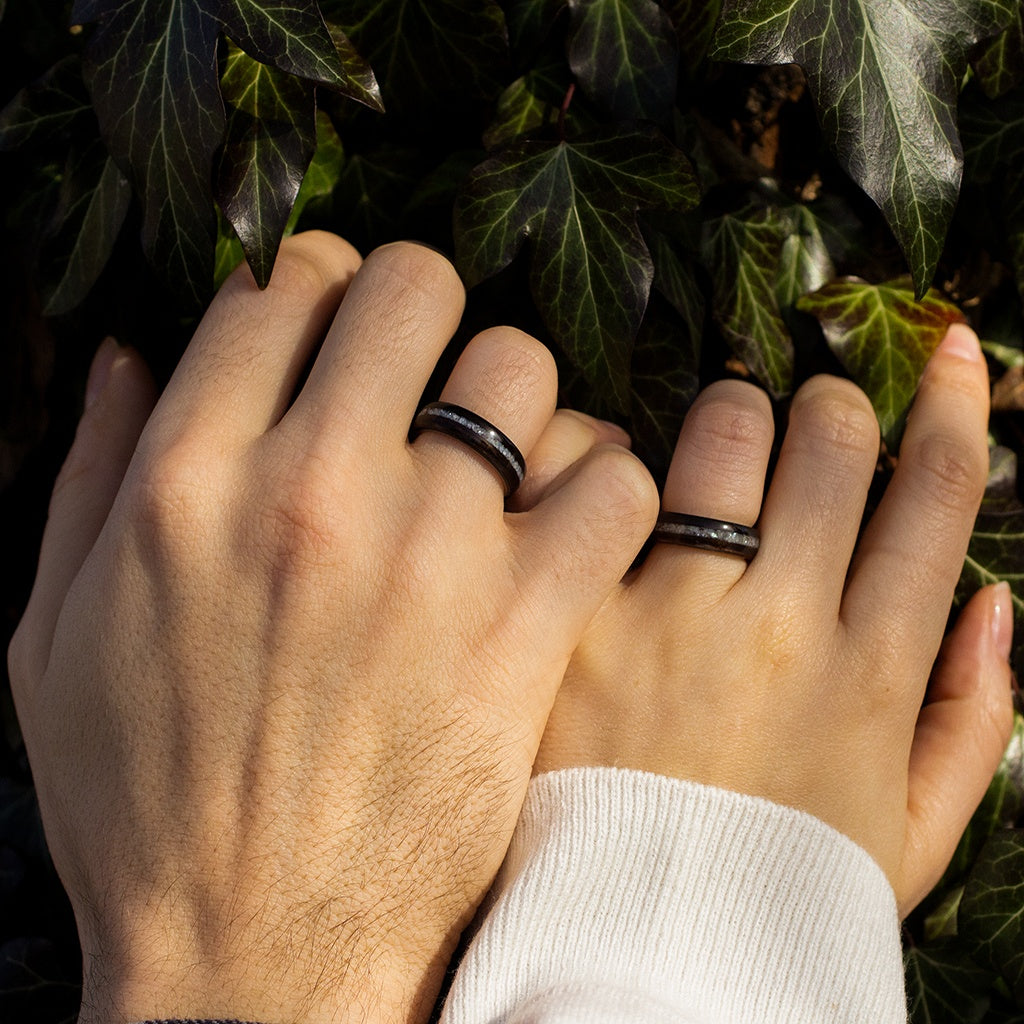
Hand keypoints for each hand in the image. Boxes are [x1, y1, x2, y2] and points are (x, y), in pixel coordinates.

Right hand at [7, 234, 657, 1023]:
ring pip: (520, 369)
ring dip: (514, 394)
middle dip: (417, 306)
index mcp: (188, 479)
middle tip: (421, 363)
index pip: (279, 287)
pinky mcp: (525, 631)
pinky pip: (613, 488)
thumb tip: (135, 353)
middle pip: (411, 290)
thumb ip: (89, 472)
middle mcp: (313, 493)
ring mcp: (432, 557)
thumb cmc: (145, 802)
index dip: (313, 282)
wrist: (256, 953)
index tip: (331, 319)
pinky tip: (572, 519)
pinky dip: (604, 485)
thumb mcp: (53, 634)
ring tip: (498, 451)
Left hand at [530, 323, 1013, 916]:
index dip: (955, 407)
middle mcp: (783, 625)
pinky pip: (601, 479)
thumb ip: (969, 719)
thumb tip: (998, 605)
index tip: (955, 351)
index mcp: (874, 670)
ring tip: (714, 446)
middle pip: (832, 442)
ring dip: (732, 414)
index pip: (938, 497)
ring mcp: (673, 616)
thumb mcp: (910, 832)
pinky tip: (616, 476)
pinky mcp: (576, 619)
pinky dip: (613, 454)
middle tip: (802, 428)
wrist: (637, 951)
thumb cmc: (770, 883)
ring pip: (726, 433)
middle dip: (829, 409)